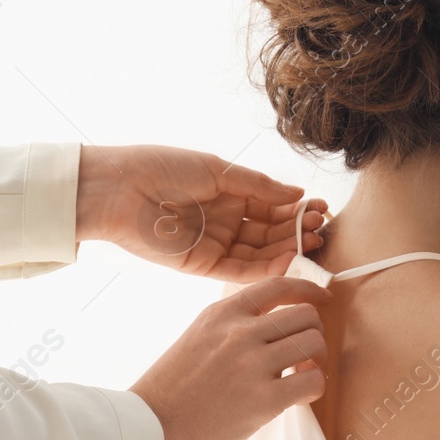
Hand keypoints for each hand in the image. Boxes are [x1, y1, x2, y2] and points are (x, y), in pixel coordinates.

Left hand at [76, 145, 328, 282]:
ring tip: (311, 240)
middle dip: (296, 229)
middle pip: (269, 231)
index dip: (295, 208)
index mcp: (227, 193)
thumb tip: (296, 194)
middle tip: (320, 227)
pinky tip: (287, 259)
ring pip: (259, 252)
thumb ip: (258, 186)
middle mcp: (224, 221)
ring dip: (286, 247)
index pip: (270, 206)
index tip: (320, 208)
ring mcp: (214, 245)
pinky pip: (239, 271)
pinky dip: (264, 268)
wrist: (119, 189)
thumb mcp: (216, 169)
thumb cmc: (162, 168)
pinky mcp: (202, 266)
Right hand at [130, 277, 331, 439]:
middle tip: (305, 354)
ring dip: (317, 360)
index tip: (321, 301)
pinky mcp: (264, 400)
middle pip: (305, 314)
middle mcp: (239, 332)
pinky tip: (299, 396)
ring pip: (315, 343)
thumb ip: (229, 328)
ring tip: (302, 375)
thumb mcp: (195, 339)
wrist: (150, 431)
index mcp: (221, 314)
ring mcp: (252, 364)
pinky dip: (315, 387)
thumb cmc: (169, 393)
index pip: (277, 285)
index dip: (308, 291)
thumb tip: (268, 329)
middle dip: (313, 333)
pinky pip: (314, 381)